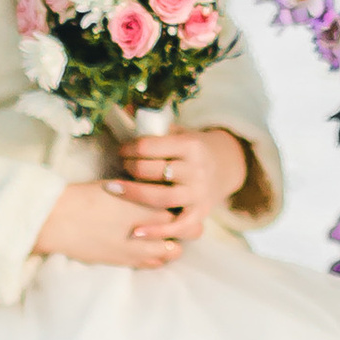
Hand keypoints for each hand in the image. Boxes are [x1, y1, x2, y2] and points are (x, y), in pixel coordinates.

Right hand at [34, 177, 191, 269]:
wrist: (60, 220)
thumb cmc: (86, 197)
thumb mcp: (119, 186)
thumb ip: (143, 192)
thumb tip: (157, 191)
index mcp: (148, 204)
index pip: (183, 207)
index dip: (184, 204)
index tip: (181, 201)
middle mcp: (149, 228)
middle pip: (187, 231)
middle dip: (187, 226)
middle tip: (179, 219)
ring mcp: (139, 248)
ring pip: (173, 251)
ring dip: (173, 244)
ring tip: (166, 236)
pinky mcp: (126, 261)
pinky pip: (153, 263)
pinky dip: (157, 257)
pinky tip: (152, 250)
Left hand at [116, 125, 249, 248]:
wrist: (225, 167)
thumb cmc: (192, 149)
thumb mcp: (179, 132)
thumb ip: (154, 125)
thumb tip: (124, 107)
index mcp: (191, 145)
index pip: (151, 146)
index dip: (130, 148)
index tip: (121, 150)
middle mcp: (197, 170)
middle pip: (153, 171)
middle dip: (130, 168)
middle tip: (120, 166)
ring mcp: (199, 193)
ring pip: (160, 197)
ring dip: (133, 193)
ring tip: (114, 188)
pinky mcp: (200, 214)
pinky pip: (177, 226)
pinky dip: (157, 231)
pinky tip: (135, 232)